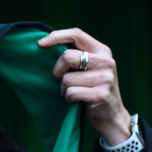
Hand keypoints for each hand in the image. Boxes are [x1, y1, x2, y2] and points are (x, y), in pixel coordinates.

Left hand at [38, 28, 131, 145]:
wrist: (112, 116)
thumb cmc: (94, 90)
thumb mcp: (90, 68)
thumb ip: (77, 57)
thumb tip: (46, 45)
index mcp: (102, 51)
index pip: (77, 34)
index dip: (56, 36)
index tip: (40, 44)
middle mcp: (106, 62)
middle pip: (67, 57)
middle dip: (58, 71)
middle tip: (63, 81)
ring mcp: (105, 78)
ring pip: (66, 79)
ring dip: (64, 89)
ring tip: (75, 93)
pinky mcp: (100, 95)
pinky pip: (71, 93)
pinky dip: (68, 99)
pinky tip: (77, 101)